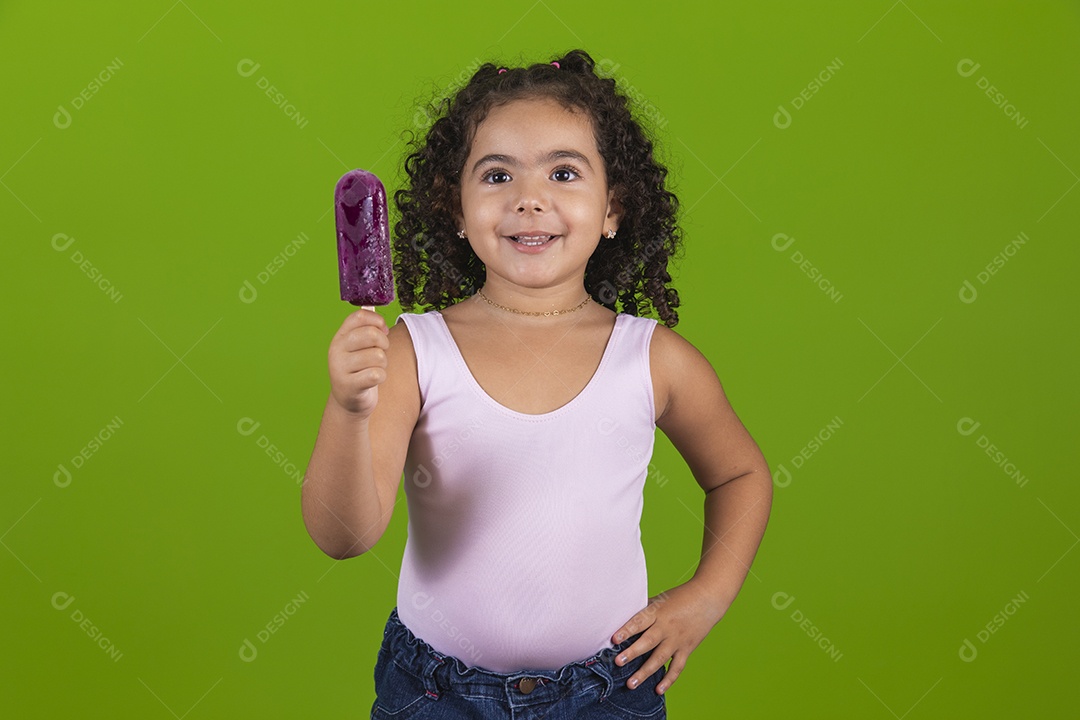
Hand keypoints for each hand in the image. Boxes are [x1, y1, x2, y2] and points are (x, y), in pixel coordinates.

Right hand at [327, 308, 389, 418]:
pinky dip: (381, 376)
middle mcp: (336, 350)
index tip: (383, 330)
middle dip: (384, 343)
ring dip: (383, 363)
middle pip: (371, 334)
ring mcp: (340, 368)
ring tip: (374, 368)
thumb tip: (379, 320)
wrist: (349, 400)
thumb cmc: (360, 369)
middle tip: (381, 351)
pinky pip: (377, 374)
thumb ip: (367, 329)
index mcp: (339, 337)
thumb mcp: (359, 347)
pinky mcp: (349, 385)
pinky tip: (373, 379)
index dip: (377, 321)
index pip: (359, 316)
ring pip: (378, 356)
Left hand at [610, 580, 724, 694]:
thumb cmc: (680, 597)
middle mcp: (667, 627)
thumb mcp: (660, 599)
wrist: (707, 598)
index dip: (627, 630)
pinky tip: (658, 690)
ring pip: (660, 658)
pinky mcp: (687, 648)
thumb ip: (644, 610)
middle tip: (618, 662)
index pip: (640, 621)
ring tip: (631, 684)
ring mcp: (678, 639)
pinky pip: (677, 667)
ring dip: (645, 672)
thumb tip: (622, 618)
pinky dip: (668, 679)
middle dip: (632, 652)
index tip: (614, 639)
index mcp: (658, 612)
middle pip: (648, 641)